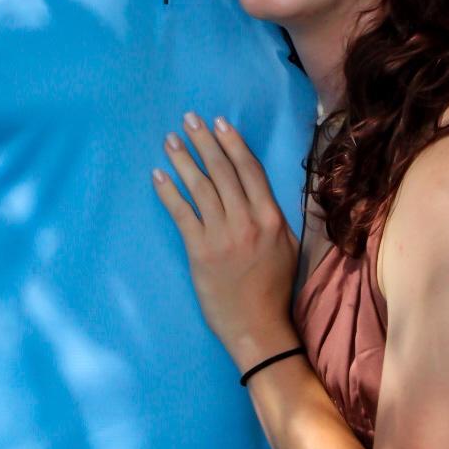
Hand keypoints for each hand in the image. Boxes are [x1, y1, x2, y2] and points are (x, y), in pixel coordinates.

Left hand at [152, 112, 299, 371]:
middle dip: (205, 142)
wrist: (258, 328)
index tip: (220, 123)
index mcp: (271, 217)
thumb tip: (267, 189)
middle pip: (223, 172)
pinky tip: (158, 175)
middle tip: (189, 119)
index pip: (250, 170)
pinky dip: (169, 192)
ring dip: (184, 160)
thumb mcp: (290, 247)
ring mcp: (222, 236)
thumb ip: (279, 216)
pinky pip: (182, 214)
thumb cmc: (274, 289)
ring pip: (201, 188)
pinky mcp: (200, 252)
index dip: (233, 143)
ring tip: (170, 141)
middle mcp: (247, 221)